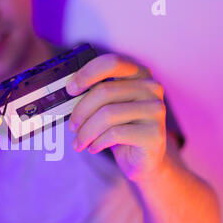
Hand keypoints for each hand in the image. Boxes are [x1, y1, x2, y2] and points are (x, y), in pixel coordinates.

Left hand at [66, 53, 166, 181]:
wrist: (144, 159)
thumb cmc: (121, 129)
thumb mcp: (106, 108)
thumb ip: (93, 96)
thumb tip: (67, 92)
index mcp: (138, 74)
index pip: (111, 63)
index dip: (87, 74)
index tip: (70, 89)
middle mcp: (151, 88)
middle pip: (104, 91)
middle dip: (81, 111)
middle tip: (71, 126)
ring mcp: (155, 110)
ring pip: (107, 114)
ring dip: (86, 132)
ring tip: (79, 142)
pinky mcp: (154, 133)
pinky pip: (115, 134)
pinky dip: (97, 142)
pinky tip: (93, 147)